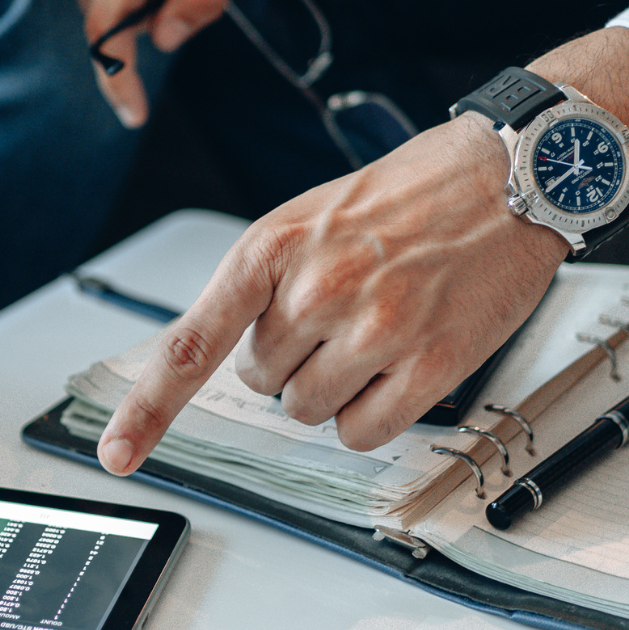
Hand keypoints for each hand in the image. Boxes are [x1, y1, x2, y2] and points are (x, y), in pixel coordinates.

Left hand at [99, 120, 564, 466]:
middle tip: (342, 311)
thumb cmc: (412, 194)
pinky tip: (400, 366)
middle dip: (292, 359)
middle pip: (261, 383)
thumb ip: (264, 282)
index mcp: (273, 246)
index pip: (193, 343)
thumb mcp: (312, 215)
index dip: (148, 409)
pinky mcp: (431, 364)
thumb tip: (230, 352)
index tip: (117, 455)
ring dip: (334, 389)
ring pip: (309, 412)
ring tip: (376, 329)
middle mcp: (317, 288)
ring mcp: (376, 328)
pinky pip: (364, 432)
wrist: (510, 174)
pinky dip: (373, 414)